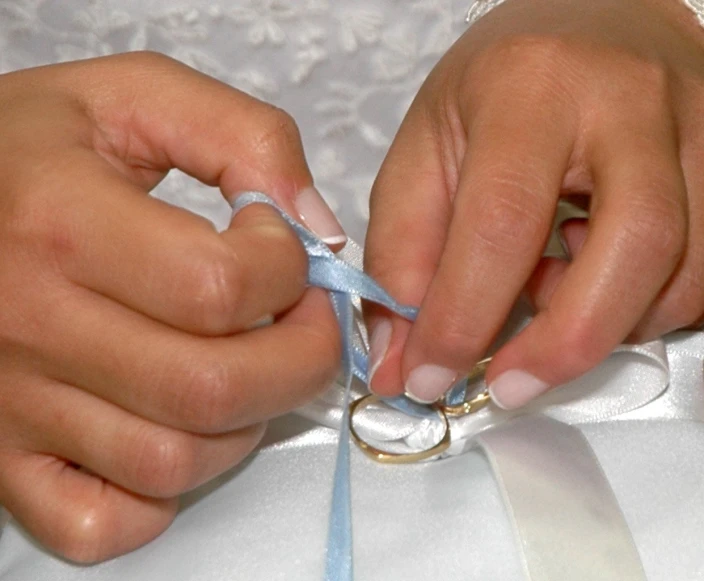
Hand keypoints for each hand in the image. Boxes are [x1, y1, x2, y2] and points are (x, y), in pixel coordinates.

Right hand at [0, 52, 341, 561]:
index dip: (289, 271)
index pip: (221, 288)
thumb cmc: (32, 150)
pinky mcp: (6, 456)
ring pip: (175, 460)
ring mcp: (15, 405)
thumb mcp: (134, 97)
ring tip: (243, 360)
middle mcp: (30, 324)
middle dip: (301, 358)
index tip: (285, 247)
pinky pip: (103, 522)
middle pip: (213, 388)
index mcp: (62, 221)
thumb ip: (244, 138)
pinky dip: (163, 494)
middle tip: (306, 318)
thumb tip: (318, 229)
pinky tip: (174, 427)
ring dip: (246, 419)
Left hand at [364, 0, 703, 407]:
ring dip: (610, 322)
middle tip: (508, 386)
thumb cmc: (495, 89)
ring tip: (548, 297)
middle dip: (566, 343)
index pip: (504, 221)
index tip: (428, 378)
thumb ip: (403, 257)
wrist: (585, 25)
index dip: (463, 318)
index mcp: (531, 89)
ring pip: (687, 267)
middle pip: (636, 243)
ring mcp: (696, 128)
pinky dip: (644, 304)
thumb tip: (395, 362)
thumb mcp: (424, 154)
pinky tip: (593, 277)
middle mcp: (630, 100)